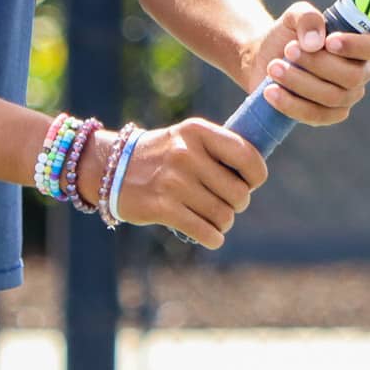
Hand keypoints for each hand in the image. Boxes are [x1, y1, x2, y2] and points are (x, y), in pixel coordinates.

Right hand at [111, 118, 267, 248]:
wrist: (112, 168)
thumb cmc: (164, 155)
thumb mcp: (189, 138)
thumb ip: (221, 149)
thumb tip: (257, 174)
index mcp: (198, 131)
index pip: (248, 157)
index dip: (256, 176)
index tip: (248, 183)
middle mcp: (186, 154)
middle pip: (238, 193)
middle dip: (238, 204)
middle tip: (227, 204)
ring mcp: (173, 181)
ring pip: (223, 215)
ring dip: (224, 222)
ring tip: (214, 218)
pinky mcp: (161, 207)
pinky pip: (205, 231)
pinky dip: (213, 238)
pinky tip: (210, 235)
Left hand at [240, 0, 369, 128]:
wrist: (263, 56)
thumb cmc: (288, 33)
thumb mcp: (295, 15)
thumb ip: (307, 17)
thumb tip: (314, 42)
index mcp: (363, 44)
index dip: (359, 47)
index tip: (329, 41)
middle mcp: (361, 72)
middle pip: (353, 77)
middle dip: (318, 64)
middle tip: (289, 49)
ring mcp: (346, 97)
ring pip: (332, 97)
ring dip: (299, 81)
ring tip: (273, 66)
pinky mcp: (326, 115)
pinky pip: (315, 115)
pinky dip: (291, 103)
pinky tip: (270, 91)